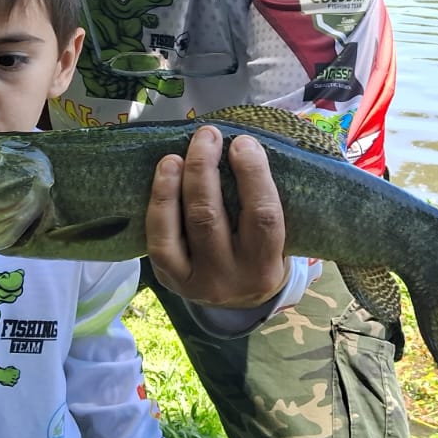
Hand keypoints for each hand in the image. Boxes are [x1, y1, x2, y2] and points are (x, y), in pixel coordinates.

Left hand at [146, 126, 286, 308]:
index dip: (252, 175)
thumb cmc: (263, 253)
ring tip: (175, 155)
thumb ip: (264, 201)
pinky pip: (158, 241)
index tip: (243, 143)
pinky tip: (164, 176)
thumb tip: (243, 145)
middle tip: (207, 135)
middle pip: (209, 217)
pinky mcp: (170, 280)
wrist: (241, 302)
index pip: (262, 216)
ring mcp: (196, 281)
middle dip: (203, 169)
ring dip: (173, 185)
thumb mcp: (278, 238)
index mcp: (267, 265)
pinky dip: (159, 205)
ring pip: (178, 228)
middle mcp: (230, 277)